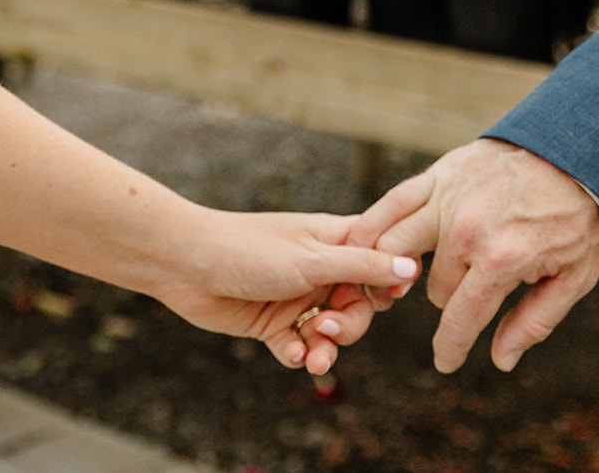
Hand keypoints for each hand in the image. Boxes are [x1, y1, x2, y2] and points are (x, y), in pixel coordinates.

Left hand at [153, 209, 419, 375]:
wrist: (185, 265)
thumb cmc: (248, 248)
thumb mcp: (312, 259)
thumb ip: (363, 266)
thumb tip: (413, 269)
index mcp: (333, 241)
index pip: (379, 260)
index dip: (388, 281)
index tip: (389, 298)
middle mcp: (318, 269)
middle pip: (359, 305)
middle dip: (350, 325)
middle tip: (329, 329)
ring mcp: (295, 296)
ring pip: (330, 332)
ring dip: (327, 347)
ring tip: (314, 357)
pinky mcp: (271, 323)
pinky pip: (298, 346)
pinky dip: (298, 354)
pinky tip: (290, 354)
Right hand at [349, 139, 598, 372]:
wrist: (575, 153)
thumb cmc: (576, 220)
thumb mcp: (573, 279)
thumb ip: (533, 322)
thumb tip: (499, 360)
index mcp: (501, 262)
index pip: (459, 319)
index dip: (450, 348)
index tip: (445, 363)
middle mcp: (466, 232)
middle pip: (434, 288)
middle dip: (448, 300)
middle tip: (458, 300)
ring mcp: (446, 200)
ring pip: (394, 248)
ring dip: (393, 271)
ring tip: (397, 283)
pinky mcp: (436, 176)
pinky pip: (389, 205)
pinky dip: (369, 228)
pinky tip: (360, 246)